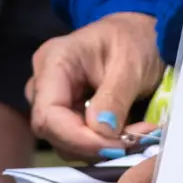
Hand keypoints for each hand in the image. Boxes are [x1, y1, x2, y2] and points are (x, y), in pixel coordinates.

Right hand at [27, 14, 161, 161]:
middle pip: (54, 132)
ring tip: (136, 134)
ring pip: (65, 141)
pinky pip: (77, 140)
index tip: (114, 147)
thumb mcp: (131, 63)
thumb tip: (102, 132)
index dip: (77, 139)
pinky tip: (126, 133)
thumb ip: (114, 97)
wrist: (138, 35)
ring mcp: (53, 100)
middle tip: (134, 140)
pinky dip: (102, 144)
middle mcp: (44, 84)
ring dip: (101, 146)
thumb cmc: (133, 39)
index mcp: (53, 62)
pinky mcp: (66, 114)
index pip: (48, 115)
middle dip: (94, 144)